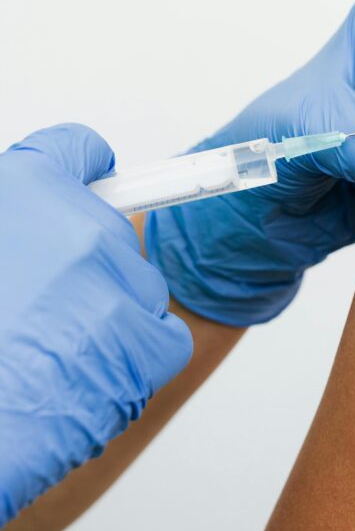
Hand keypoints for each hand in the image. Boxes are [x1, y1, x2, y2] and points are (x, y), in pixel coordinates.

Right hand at [0, 124, 192, 526]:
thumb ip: (15, 224)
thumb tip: (41, 221)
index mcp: (23, 191)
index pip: (74, 150)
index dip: (81, 170)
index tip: (92, 179)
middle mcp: (80, 225)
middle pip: (109, 229)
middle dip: (87, 265)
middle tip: (44, 312)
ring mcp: (119, 281)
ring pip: (137, 285)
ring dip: (109, 316)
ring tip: (54, 356)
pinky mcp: (149, 338)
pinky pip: (164, 336)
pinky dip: (137, 358)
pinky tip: (88, 380)